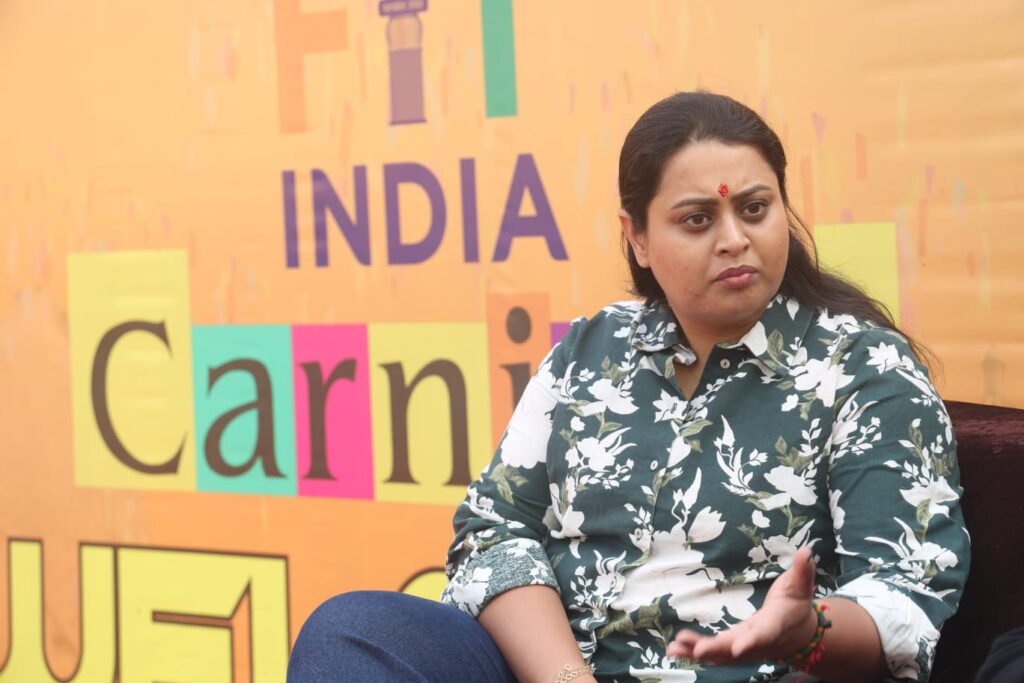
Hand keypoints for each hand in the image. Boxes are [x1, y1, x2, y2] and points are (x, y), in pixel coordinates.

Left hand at [667, 546, 818, 663]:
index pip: (764, 634)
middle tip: (697, 650)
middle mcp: (757, 641)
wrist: (797, 634)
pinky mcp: (732, 649)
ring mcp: (744, 648)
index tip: (738, 647)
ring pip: (720, 654)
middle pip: (736, 648)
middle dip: (717, 649)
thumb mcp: (800, 586)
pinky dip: (693, 651)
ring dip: (697, 651)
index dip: (752, 641)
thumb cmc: (795, 606)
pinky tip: (674, 649)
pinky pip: (713, 653)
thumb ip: (802, 570)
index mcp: (775, 625)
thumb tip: (807, 550)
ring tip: (675, 649)